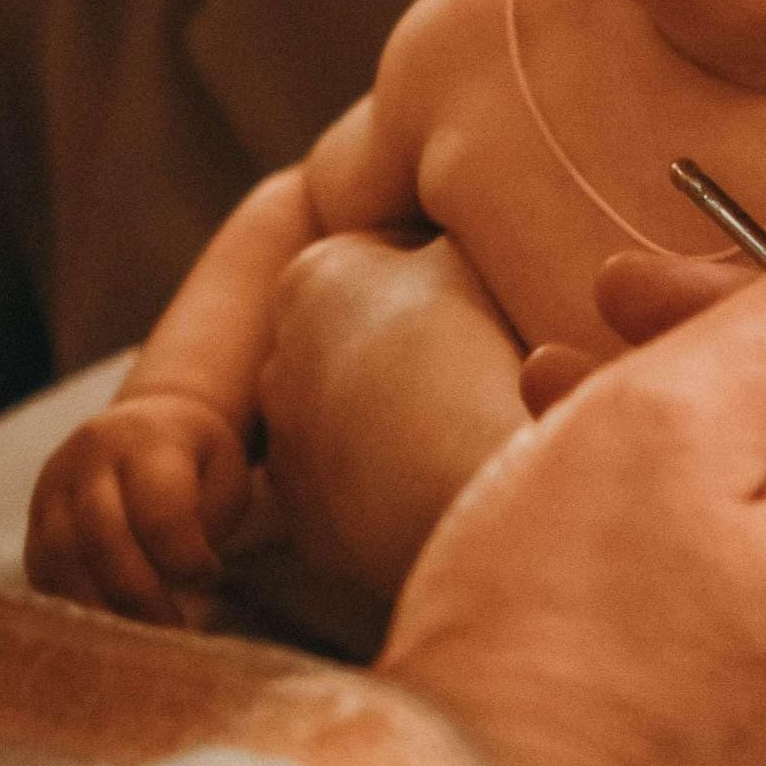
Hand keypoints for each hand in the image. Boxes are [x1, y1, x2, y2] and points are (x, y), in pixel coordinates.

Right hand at [25, 392, 252, 625]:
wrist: (149, 424)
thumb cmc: (199, 463)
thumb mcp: (225, 479)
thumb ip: (204, 525)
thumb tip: (177, 584)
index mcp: (147, 440)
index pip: (160, 514)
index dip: (187, 560)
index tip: (211, 574)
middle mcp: (90, 456)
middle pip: (104, 539)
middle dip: (142, 596)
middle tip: (174, 628)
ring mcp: (54, 484)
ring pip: (62, 557)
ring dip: (103, 606)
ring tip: (141, 632)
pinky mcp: (36, 515)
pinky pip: (42, 568)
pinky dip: (74, 602)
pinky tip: (112, 619)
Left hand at [258, 230, 527, 630]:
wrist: (467, 480)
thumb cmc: (477, 352)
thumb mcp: (470, 253)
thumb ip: (446, 235)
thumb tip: (444, 237)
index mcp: (315, 278)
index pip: (380, 261)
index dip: (442, 279)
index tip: (488, 303)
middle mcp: (277, 362)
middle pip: (351, 344)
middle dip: (400, 352)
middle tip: (476, 368)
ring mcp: (288, 452)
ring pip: (345, 425)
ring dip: (389, 424)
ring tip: (462, 432)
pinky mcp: (312, 529)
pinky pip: (352, 499)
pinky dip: (389, 492)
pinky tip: (443, 487)